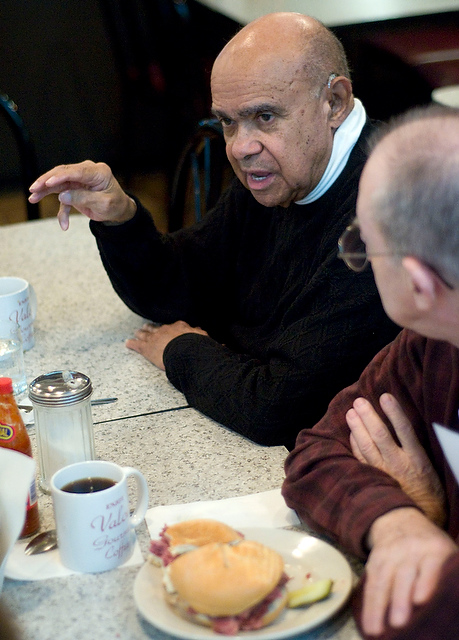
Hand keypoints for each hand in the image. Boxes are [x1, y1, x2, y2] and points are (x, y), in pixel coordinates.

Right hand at [29, 160, 135, 229]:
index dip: (61, 176)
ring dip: (45, 191)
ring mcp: (79, 180)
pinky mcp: (74, 188)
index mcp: (98, 172)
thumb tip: (62, 197)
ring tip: (33, 198)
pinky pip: (63, 197)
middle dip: (47, 181)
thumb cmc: (115, 205)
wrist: (119, 210)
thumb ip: (83, 198)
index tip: (48, 183)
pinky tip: (64, 225)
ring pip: (58, 183)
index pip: (76, 171)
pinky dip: (62, 211)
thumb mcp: (103, 204)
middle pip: (63, 174)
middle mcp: (87, 172)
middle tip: (34, 189)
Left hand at [126, 321, 208, 369]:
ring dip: (141, 333)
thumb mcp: (204, 341)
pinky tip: (127, 343)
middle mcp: (165, 330)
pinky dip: (131, 344)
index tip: (171, 328)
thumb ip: (210, 343)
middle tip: (147, 326)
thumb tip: (222, 345)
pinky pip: (136, 344)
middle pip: (157, 327)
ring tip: (137, 331)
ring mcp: (154, 337)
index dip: (173, 328)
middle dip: (152, 327)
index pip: (176, 326)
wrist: (182, 350)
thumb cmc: (194, 346)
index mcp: (179, 327)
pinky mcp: (146, 347)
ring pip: (145, 333)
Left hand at [347, 394, 445, 525]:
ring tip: (351, 412)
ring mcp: (384, 473)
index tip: (385, 397)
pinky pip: (360, 460)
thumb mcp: (427, 465)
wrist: (422, 515)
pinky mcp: (373, 480)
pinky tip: (351, 433)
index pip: (404, 430)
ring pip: (367, 446)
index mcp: (416, 459)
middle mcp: (398, 464)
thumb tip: (400, 424)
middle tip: (359, 401)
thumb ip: (413, 447)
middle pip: (380, 435)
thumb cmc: (427, 488)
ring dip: (357, 428)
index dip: (394, 412)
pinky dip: (354, 445)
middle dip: (368, 416)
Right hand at [363, 507, 456, 634]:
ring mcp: (388, 555)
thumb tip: (455, 602)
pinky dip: (368, 605)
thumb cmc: (430, 547)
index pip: (429, 565)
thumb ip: (451, 574)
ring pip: (382, 581)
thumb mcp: (446, 552)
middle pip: (403, 575)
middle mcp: (408, 549)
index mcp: (432, 548)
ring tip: (376, 631)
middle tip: (399, 623)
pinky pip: (370, 585)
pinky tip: (368, 623)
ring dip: (378, 607)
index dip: (425, 581)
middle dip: (399, 599)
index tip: (421, 599)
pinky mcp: (373, 562)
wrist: (400, 520)